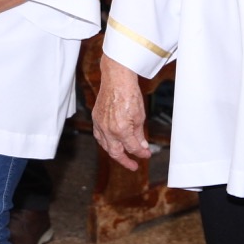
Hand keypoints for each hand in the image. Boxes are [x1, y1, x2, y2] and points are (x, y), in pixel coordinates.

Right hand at [92, 56, 151, 170]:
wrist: (116, 78)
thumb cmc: (129, 93)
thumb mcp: (140, 115)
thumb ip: (139, 133)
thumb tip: (142, 146)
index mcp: (121, 130)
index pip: (132, 148)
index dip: (141, 153)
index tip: (147, 154)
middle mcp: (108, 130)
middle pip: (116, 152)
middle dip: (125, 161)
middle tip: (134, 165)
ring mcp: (100, 124)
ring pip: (105, 146)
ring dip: (114, 153)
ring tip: (123, 156)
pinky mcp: (96, 118)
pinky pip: (99, 136)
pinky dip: (105, 142)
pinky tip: (111, 143)